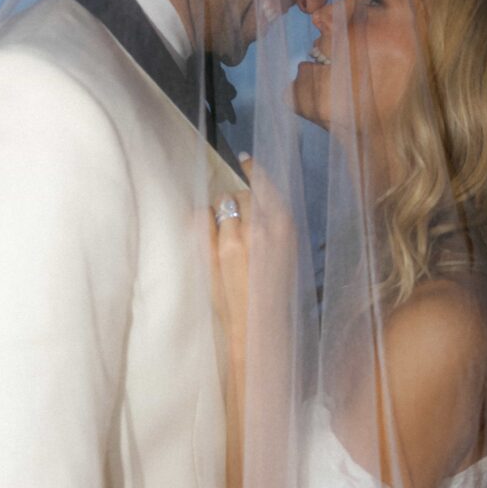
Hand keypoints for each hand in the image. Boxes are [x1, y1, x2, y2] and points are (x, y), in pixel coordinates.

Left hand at [210, 157, 295, 373]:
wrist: (258, 328)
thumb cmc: (276, 294)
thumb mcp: (288, 255)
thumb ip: (275, 228)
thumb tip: (258, 204)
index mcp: (285, 227)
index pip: (266, 185)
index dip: (254, 170)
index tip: (245, 159)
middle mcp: (261, 227)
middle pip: (240, 194)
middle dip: (235, 202)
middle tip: (234, 224)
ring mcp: (234, 238)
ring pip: (220, 203)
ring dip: (218, 214)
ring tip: (222, 238)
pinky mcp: (212, 251)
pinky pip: (199, 217)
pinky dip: (200, 222)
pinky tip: (207, 237)